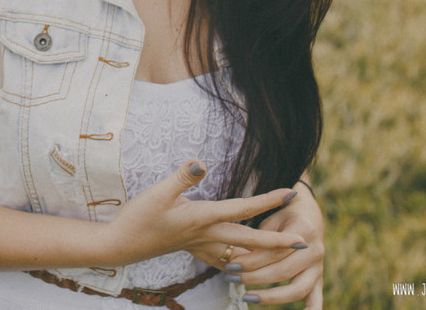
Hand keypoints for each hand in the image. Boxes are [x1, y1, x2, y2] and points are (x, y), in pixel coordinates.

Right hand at [103, 161, 305, 268]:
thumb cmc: (138, 217)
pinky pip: (222, 259)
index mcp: (203, 218)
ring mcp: (200, 245)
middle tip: (304, 242)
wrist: (121, 245)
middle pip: (250, 239)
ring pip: (239, 253)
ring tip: (282, 253)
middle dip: (278, 241)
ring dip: (262, 254)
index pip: (243, 208)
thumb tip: (200, 162)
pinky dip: (237, 261)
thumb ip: (181, 177)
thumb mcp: (157, 192)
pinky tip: (241, 262)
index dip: (269, 200)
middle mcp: (207, 235)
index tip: (292, 194)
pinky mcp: (191, 249)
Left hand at [237, 179, 324, 307]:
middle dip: (255, 277)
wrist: (308, 213)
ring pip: (298, 288)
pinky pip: (316, 296)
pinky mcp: (318, 277)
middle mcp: (315, 250)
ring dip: (272, 297)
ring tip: (248, 297)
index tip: (231, 264)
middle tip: (232, 277)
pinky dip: (312, 309)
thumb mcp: (272, 217)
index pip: (275, 251)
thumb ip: (262, 237)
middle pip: (283, 270)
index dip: (252, 259)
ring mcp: (319, 266)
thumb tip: (243, 258)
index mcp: (304, 230)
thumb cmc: (283, 215)